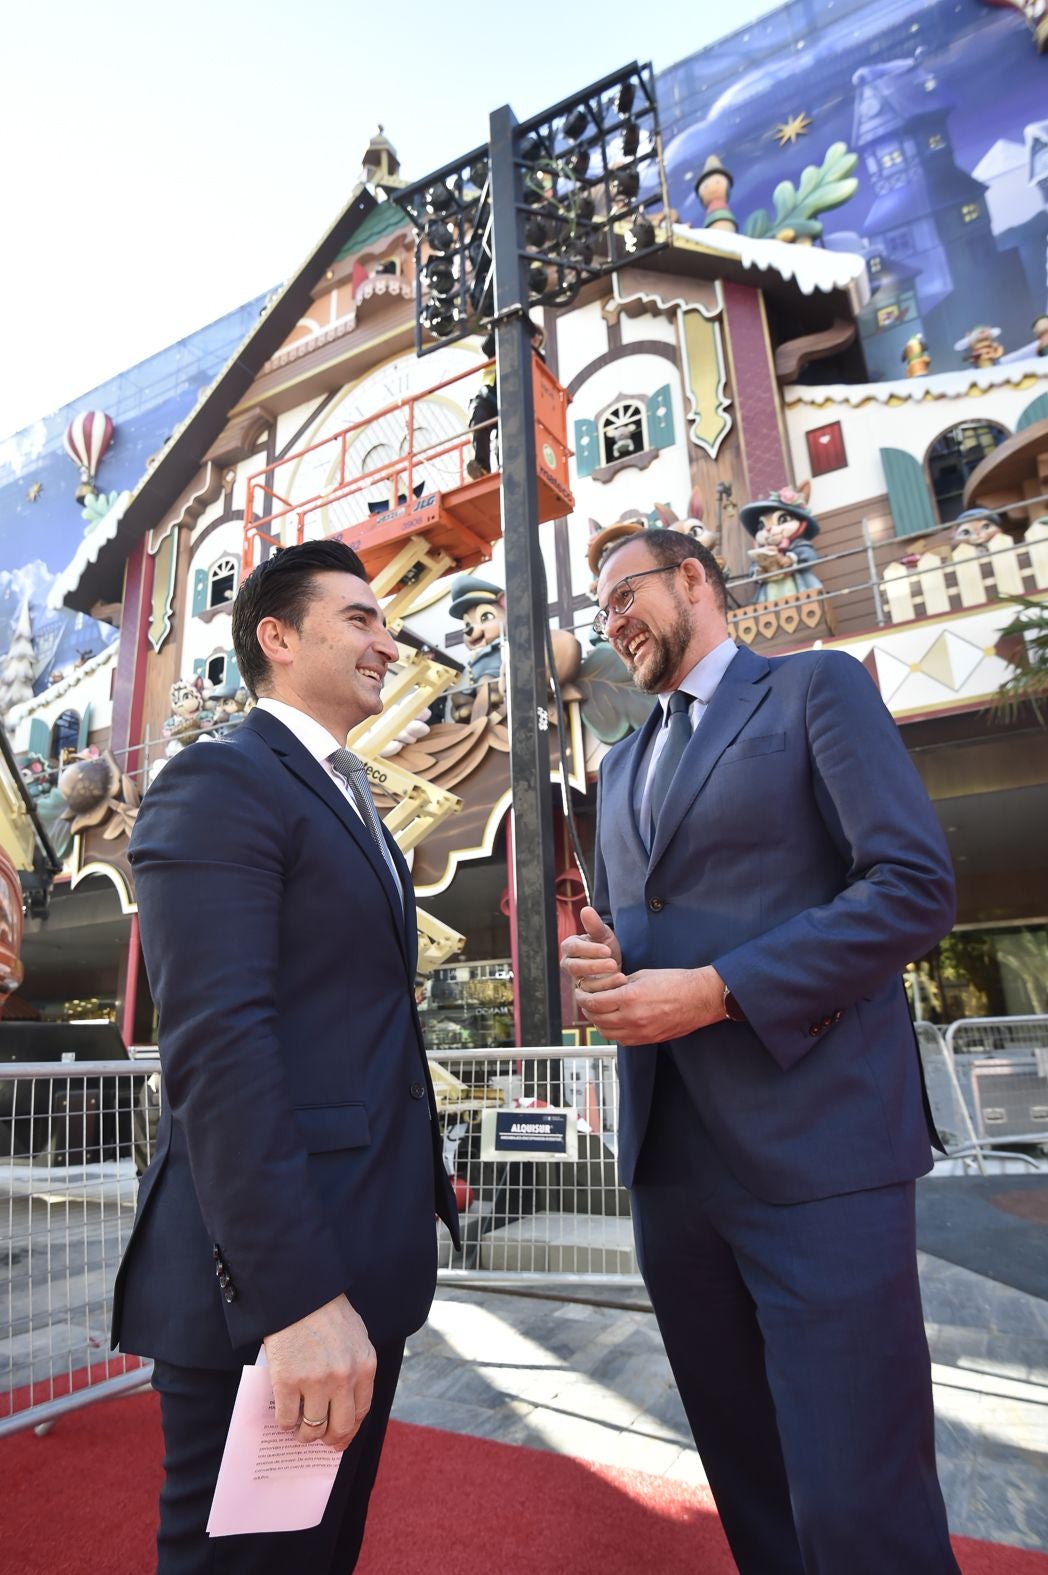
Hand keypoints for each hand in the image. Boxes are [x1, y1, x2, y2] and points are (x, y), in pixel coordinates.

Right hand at [264, 1294, 375, 1451]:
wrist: (299, 1293)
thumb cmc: (327, 1313)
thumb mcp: (355, 1338)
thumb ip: (356, 1368)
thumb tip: (345, 1403)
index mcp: (365, 1366)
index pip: (361, 1412)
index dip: (349, 1430)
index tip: (339, 1438)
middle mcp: (344, 1377)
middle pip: (340, 1427)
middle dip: (329, 1439)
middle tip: (319, 1438)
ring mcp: (316, 1381)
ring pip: (312, 1429)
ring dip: (305, 1435)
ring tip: (299, 1429)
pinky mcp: (288, 1381)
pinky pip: (287, 1419)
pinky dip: (285, 1424)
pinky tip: (285, 1417)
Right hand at [560, 907, 625, 995]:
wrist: (615, 964)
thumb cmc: (606, 946)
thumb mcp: (603, 935)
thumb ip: (594, 924)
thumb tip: (586, 909)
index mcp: (570, 947)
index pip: (573, 948)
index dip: (590, 950)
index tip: (607, 950)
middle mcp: (568, 964)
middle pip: (575, 967)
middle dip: (595, 966)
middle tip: (613, 964)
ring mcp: (575, 980)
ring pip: (583, 983)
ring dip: (603, 981)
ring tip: (621, 977)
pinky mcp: (585, 994)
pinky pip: (592, 996)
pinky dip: (606, 992)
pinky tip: (619, 987)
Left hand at [576, 965, 724, 1044]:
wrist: (700, 998)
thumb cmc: (675, 982)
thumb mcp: (642, 975)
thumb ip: (620, 984)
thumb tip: (603, 990)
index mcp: (629, 997)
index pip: (593, 1002)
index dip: (582, 996)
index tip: (580, 990)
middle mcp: (632, 1018)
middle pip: (596, 1018)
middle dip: (587, 1008)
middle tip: (587, 998)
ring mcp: (640, 1032)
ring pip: (606, 1032)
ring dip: (599, 1021)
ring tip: (600, 1009)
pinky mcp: (647, 1040)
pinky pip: (621, 1039)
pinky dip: (613, 1030)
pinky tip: (616, 1019)